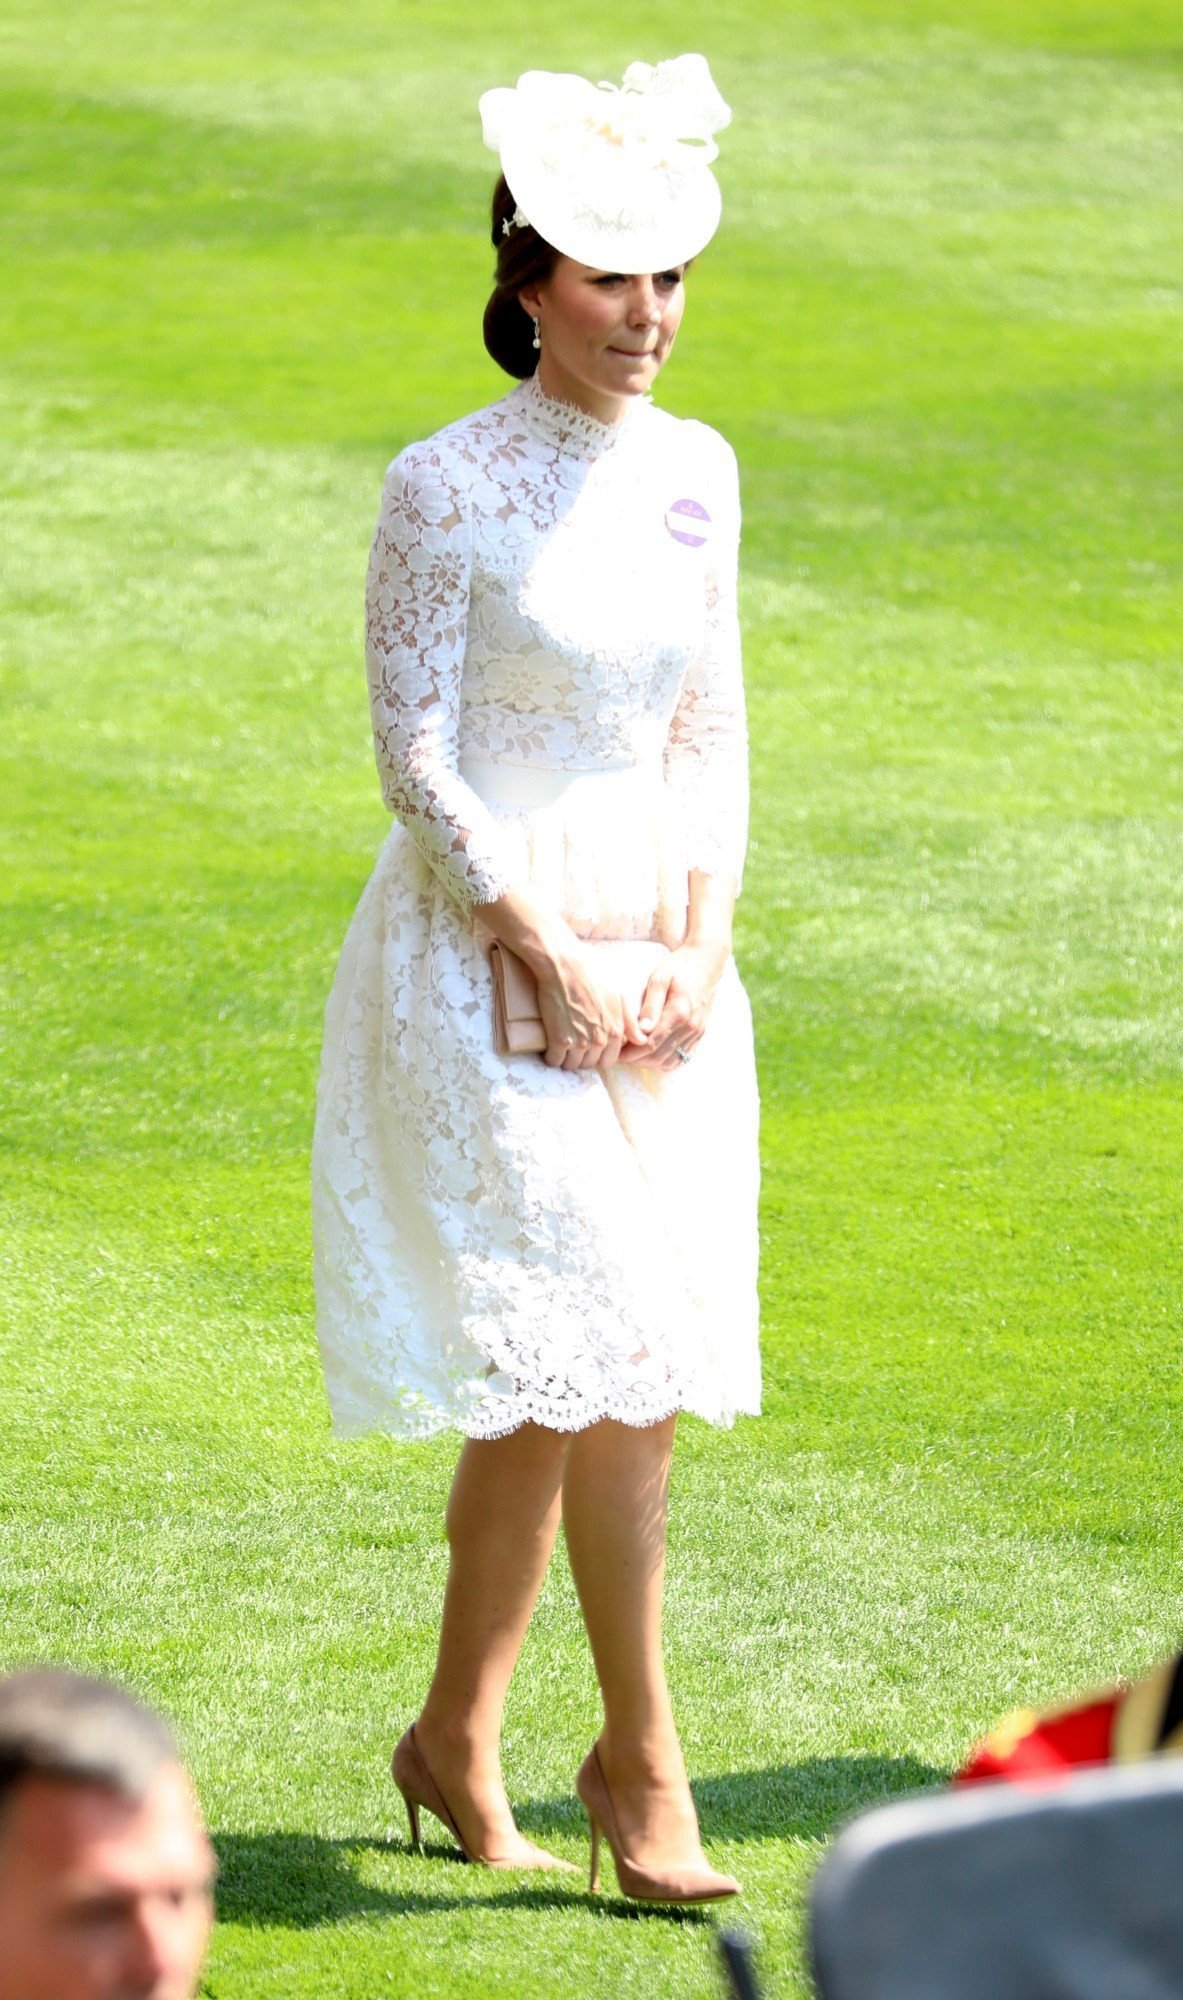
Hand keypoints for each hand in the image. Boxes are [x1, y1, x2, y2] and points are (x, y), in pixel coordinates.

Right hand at [536, 947, 643, 1070]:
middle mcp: (600, 1040)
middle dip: (582, 1057)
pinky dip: (551, 1056)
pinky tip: (550, 1047)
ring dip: (566, 1058)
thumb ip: (630, 1022)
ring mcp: (580, 1042)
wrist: (564, 965)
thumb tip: (642, 1040)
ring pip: (571, 1065)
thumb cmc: (592, 974)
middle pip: (589, 1064)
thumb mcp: (618, 996)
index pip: (608, 1060)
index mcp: (616, 1031)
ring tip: (561, 1047)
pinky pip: (555, 1061)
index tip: (589, 1047)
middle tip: (573, 1045)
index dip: (598, 1055)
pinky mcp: (559, 1040)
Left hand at [618, 941, 728, 1071]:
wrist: (705, 965)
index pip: (651, 1043)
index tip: (617, 1052)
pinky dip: (665, 1061)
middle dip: (637, 1060)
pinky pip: (682, 1058)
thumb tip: (643, 1030)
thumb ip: (651, 1005)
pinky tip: (652, 1055)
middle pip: (658, 1056)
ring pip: (670, 1061)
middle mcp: (690, 1026)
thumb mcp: (659, 979)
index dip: (631, 1052)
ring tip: (633, 1055)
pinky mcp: (700, 1034)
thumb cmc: (678, 968)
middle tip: (621, 1055)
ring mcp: (697, 1032)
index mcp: (679, 1012)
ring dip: (649, 1063)